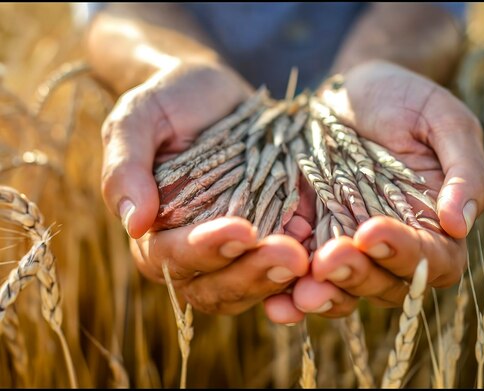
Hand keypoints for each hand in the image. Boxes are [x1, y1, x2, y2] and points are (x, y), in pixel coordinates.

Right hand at [101, 61, 308, 316]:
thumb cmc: (169, 103)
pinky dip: (303, 275)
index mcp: (155, 233)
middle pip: (215, 288)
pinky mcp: (271, 241)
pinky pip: (285, 273)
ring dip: (278, 280)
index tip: (240, 228)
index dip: (203, 251)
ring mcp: (235, 253)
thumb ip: (126, 166)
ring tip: (307, 258)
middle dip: (251, 274)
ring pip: (251, 288)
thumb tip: (132, 222)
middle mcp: (194, 254)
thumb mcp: (138, 119)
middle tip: (289, 256)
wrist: (214, 94)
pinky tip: (325, 257)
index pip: (171, 259)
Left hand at [265, 60, 483, 320]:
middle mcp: (394, 247)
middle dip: (357, 276)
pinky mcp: (310, 241)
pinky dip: (287, 294)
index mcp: (435, 225)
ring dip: (324, 295)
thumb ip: (465, 170)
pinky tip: (273, 301)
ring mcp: (350, 247)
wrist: (348, 90)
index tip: (371, 230)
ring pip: (344, 290)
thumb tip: (460, 223)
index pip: (433, 262)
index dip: (405, 255)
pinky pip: (301, 276)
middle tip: (328, 260)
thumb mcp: (445, 120)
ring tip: (300, 290)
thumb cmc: (406, 99)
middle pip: (386, 285)